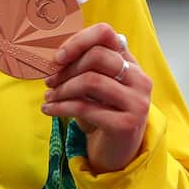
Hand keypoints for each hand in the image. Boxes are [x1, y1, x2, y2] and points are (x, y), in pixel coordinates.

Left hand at [42, 22, 151, 173]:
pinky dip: (60, 107)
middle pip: (97, 56)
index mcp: (131, 63)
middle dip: (66, 68)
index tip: (58, 56)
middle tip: (49, 81)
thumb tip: (54, 56)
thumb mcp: (97, 87)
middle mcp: (139, 79)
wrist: (117, 153)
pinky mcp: (126, 124)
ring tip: (48, 96)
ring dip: (62, 89)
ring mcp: (136, 102)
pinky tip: (48, 109)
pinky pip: (85, 108)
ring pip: (91, 81)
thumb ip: (86, 67)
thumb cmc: (103, 114)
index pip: (107, 34)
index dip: (79, 40)